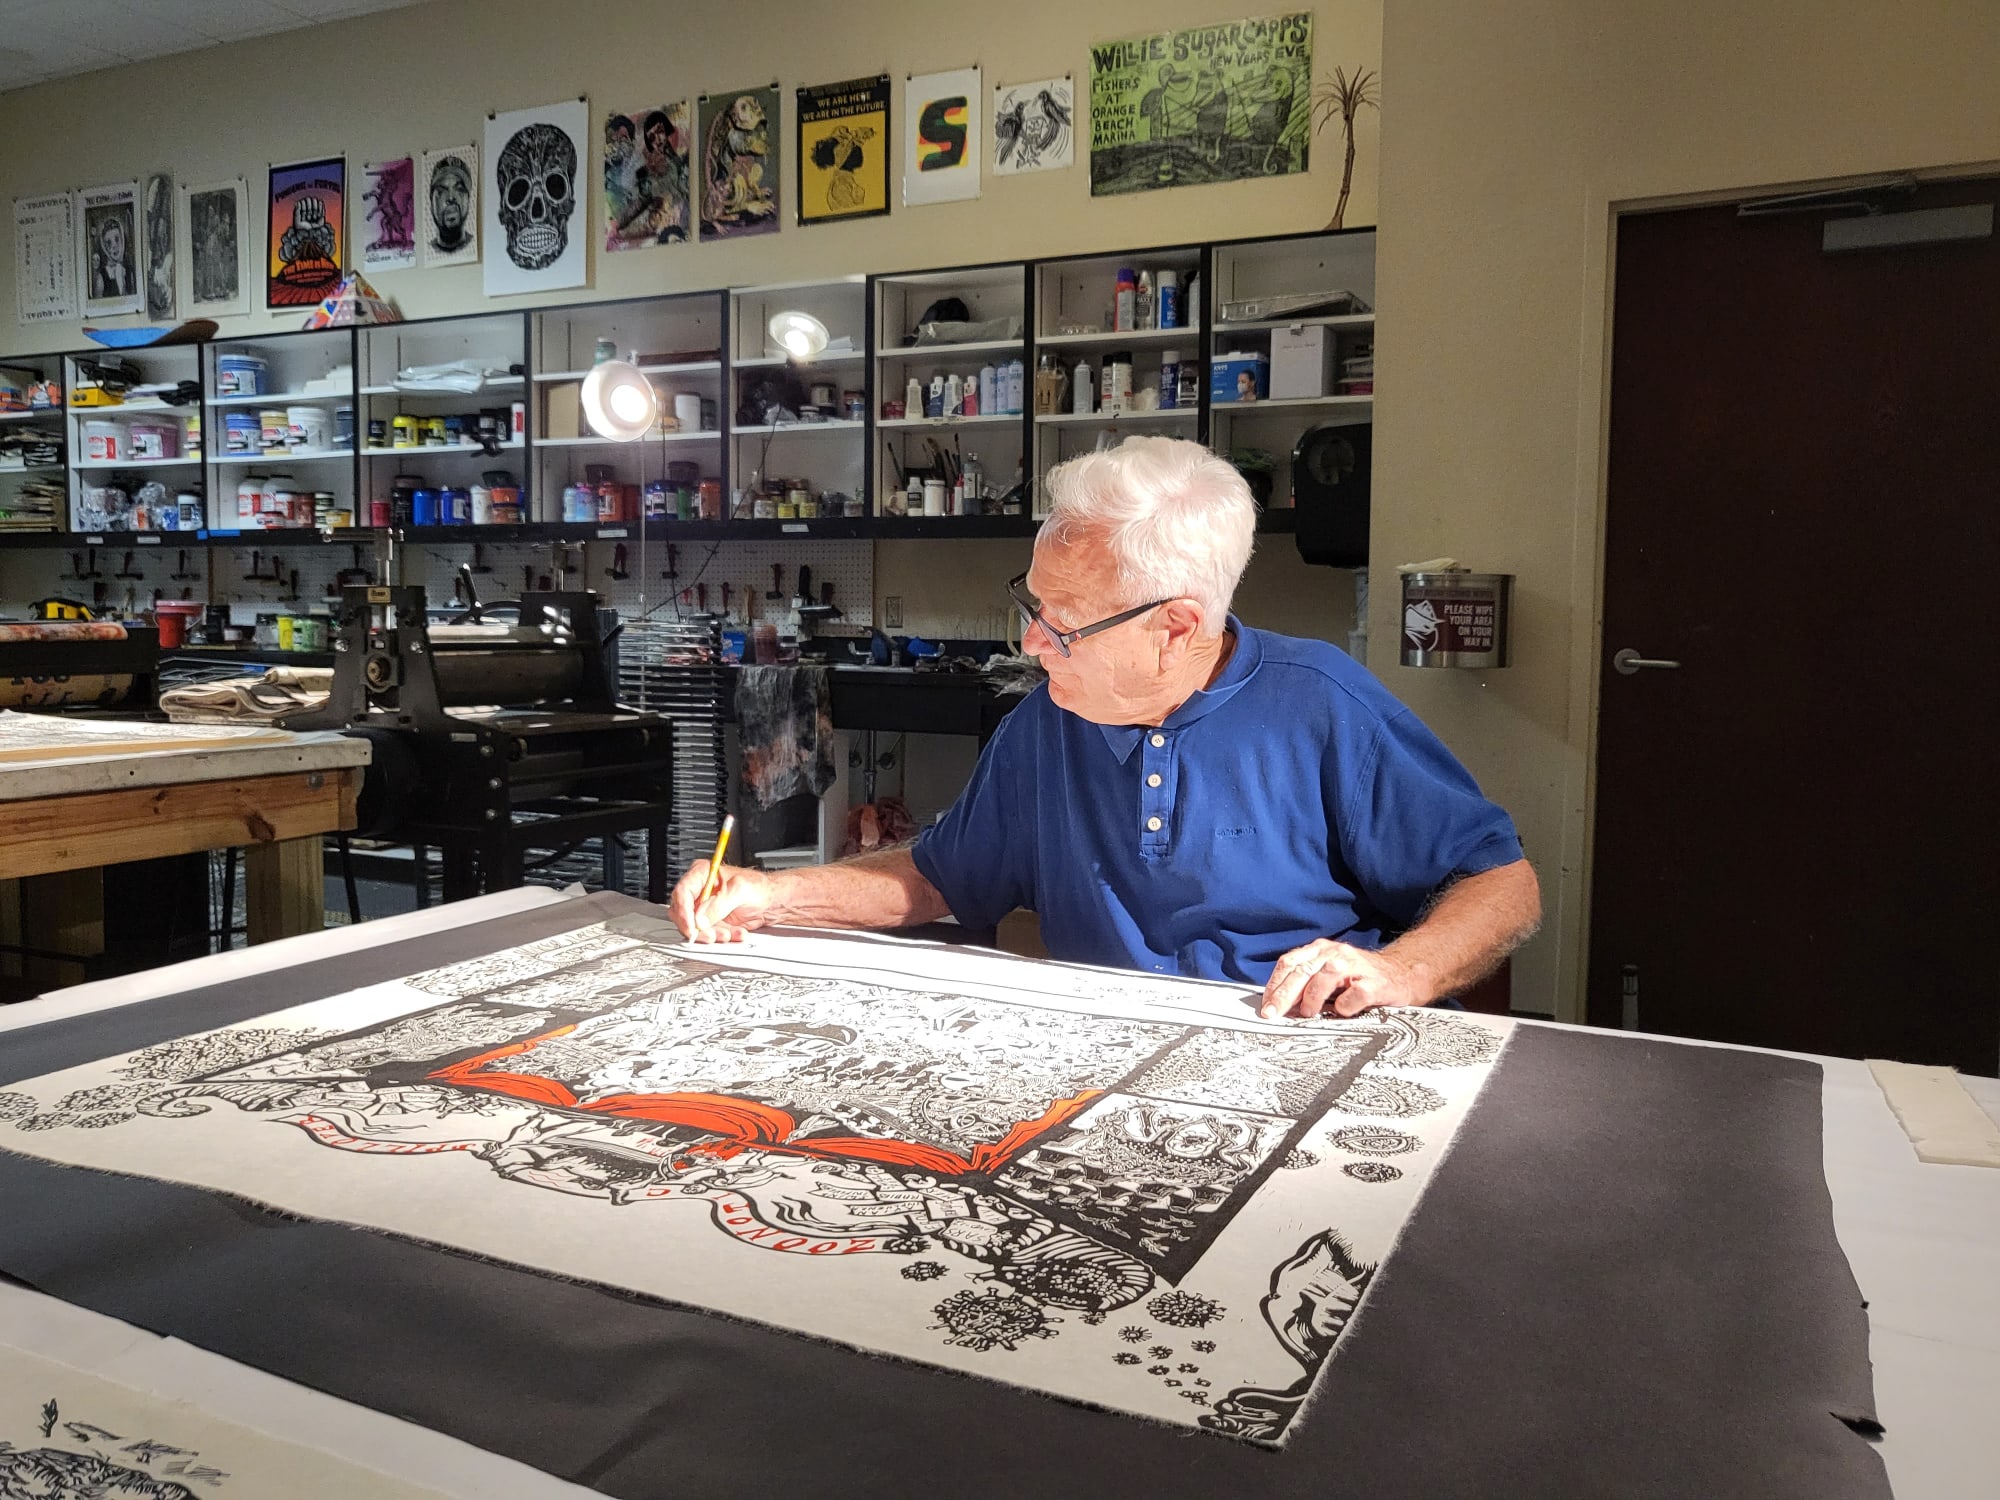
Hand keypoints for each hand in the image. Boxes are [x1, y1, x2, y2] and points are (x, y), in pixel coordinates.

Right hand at [669, 861, 777, 942]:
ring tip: (729, 933)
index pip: (682, 893)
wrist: (771, 901)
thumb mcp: (740, 890)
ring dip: (712, 934)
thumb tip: (701, 918)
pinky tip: (736, 932)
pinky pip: (708, 934)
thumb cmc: (759, 887)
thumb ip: (719, 904)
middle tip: (710, 935)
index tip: (691, 926)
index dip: (684, 912)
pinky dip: (721, 936)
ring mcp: (704, 907)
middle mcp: (700, 891)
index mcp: (703, 874)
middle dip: (698, 927)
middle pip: (683, 912)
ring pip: (695, 927)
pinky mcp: (711, 921)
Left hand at [1259, 940, 1427, 1019]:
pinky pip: (1354, 995)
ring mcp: (1356, 966)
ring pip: (1325, 976)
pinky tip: (1342, 1012)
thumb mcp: (1330, 974)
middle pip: (1302, 971)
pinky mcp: (1375, 983)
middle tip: (1273, 1014)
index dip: (1274, 984)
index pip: (1289, 963)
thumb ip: (1306, 983)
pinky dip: (1344, 1007)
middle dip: (1284, 995)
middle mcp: (1336, 953)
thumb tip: (1278, 1005)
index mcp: (1321, 950)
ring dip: (1311, 998)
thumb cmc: (1360, 978)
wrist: (1403, 974)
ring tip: (1307, 1014)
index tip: (1265, 1006)